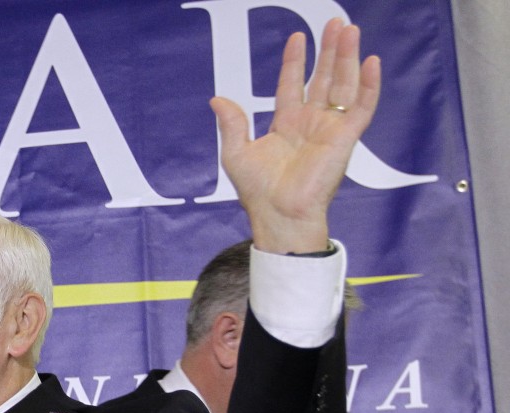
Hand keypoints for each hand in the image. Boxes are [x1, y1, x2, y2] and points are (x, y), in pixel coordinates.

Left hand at [212, 18, 380, 252]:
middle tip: (336, 23)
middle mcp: (311, 123)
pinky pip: (361, 108)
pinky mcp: (346, 139)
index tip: (298, 38)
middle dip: (329, 51)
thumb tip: (217, 99)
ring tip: (350, 30)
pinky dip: (368, 85)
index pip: (293, 85)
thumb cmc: (258, 192)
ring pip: (343, 85)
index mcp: (286, 125)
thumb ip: (231, 124)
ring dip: (348, 58)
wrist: (278, 213)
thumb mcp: (236, 153)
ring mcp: (330, 129)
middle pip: (324, 79)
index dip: (295, 61)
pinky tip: (371, 62)